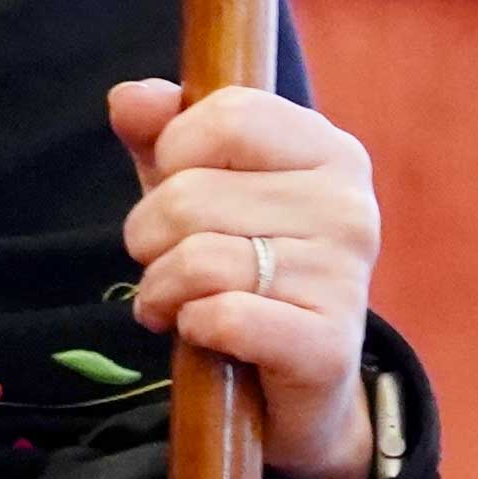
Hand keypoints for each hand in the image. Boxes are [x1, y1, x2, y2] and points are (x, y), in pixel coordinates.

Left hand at [112, 79, 384, 478]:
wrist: (297, 379)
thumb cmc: (243, 265)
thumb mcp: (197, 187)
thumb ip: (161, 134)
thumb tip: (128, 99)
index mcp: (329, 152)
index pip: (227, 115)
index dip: (174, 152)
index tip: (178, 186)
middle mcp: (350, 207)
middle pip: (190, 195)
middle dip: (148, 235)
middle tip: (167, 263)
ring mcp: (347, 277)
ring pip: (196, 259)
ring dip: (159, 288)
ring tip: (176, 302)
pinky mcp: (328, 344)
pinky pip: (221, 316)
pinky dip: (191, 327)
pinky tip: (204, 332)